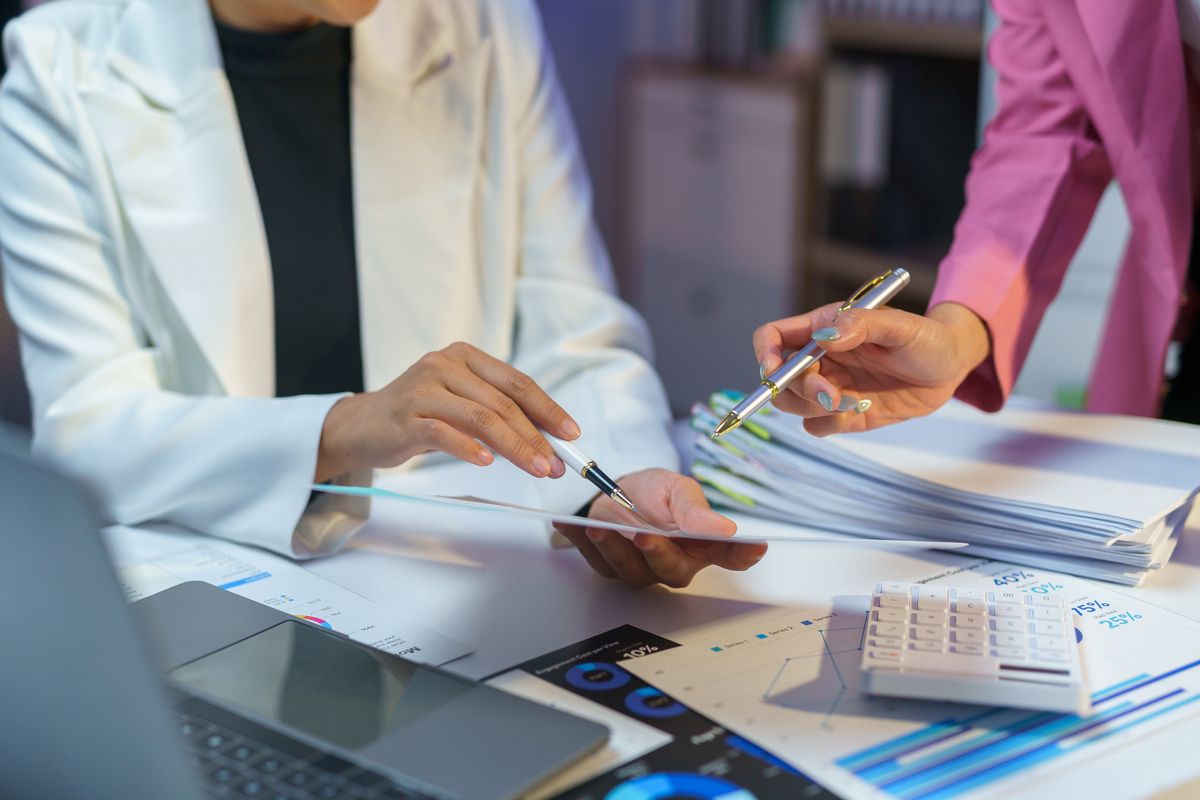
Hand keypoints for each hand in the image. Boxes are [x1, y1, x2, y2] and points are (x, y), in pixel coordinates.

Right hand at [316, 341, 578, 481]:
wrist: (361, 426)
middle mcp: (444, 365)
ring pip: (480, 418)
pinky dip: (469, 448)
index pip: (517, 382)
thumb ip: (496, 413)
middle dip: (535, 436)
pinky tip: (487, 463)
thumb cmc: (419, 416)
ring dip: (514, 447)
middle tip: (556, 465)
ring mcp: (423, 389)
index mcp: (465, 357)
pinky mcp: (406, 416)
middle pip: (502, 403)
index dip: (548, 409)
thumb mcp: (460, 404)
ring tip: (535, 468)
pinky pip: (444, 432)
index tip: (571, 434)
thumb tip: (547, 440)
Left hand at [556, 468, 766, 588]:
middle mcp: (674, 562)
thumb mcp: (677, 490)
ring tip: (601, 528)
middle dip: (658, 554)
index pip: (729, 556)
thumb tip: (726, 529)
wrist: (619, 491)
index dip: (742, 555)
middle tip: (646, 536)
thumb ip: (695, 512)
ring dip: (615, 551)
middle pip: (672, 571)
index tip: (755, 547)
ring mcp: (641, 569)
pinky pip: (596, 560)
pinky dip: (581, 542)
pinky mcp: (610, 566)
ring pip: (632, 571)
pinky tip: (569, 525)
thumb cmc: (655, 494)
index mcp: (701, 545)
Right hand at [752, 302, 989, 435]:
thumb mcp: (900, 326)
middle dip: (801, 389)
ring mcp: (829, 387)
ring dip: (816, 408)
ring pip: (794, 405)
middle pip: (781, 378)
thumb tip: (824, 338)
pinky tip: (860, 411)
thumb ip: (861, 325)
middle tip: (833, 395)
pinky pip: (816, 426)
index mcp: (823, 328)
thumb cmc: (927, 338)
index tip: (774, 371)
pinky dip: (831, 425)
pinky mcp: (842, 413)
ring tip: (853, 402)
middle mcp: (819, 358)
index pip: (773, 337)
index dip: (765, 353)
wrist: (949, 369)